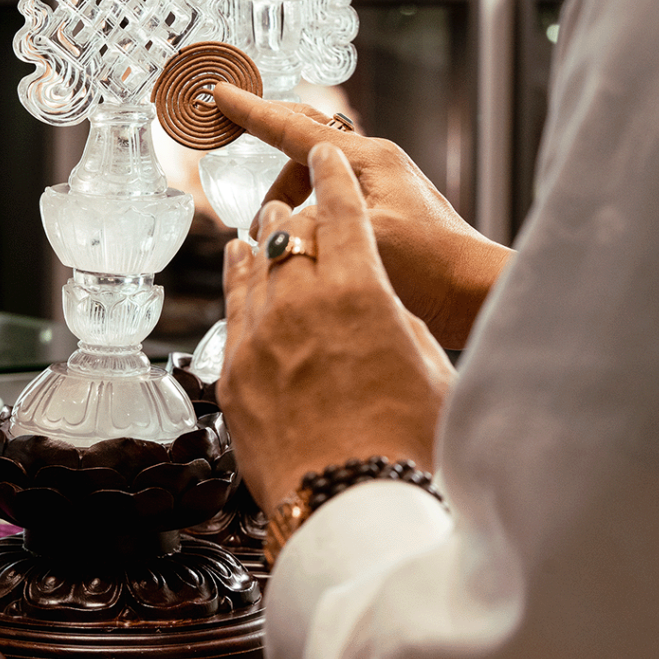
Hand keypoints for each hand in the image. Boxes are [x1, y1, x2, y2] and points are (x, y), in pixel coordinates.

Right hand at [213, 83, 511, 348]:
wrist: (475, 294)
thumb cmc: (432, 268)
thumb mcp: (363, 239)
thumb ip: (314, 222)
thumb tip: (279, 220)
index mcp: (368, 159)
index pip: (295, 127)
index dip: (253, 113)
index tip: (221, 93)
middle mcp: (375, 163)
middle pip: (306, 141)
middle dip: (270, 152)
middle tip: (239, 163)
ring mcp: (381, 185)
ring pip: (316, 176)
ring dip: (288, 199)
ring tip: (272, 237)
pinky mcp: (385, 211)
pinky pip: (331, 196)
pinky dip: (308, 212)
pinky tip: (303, 242)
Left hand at [218, 143, 454, 516]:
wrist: (350, 508)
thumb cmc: (408, 443)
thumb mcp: (427, 369)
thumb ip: (395, 324)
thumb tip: (375, 305)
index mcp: (359, 291)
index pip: (340, 212)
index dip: (331, 176)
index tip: (322, 151)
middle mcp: (301, 301)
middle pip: (288, 235)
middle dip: (293, 211)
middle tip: (292, 199)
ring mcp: (260, 336)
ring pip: (253, 267)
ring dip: (260, 240)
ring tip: (260, 225)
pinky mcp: (234, 372)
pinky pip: (231, 309)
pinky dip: (237, 281)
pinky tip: (237, 267)